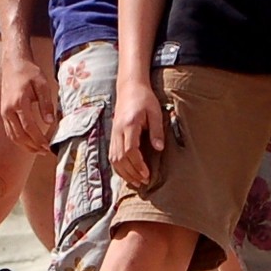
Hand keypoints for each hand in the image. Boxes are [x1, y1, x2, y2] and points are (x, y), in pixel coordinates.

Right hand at [1, 51, 59, 155]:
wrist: (13, 63)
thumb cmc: (30, 73)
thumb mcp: (43, 85)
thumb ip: (46, 104)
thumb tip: (50, 122)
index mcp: (18, 102)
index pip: (29, 127)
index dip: (38, 139)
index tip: (48, 147)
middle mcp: (8, 110)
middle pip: (20, 135)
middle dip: (33, 146)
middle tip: (45, 152)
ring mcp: (4, 112)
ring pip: (13, 136)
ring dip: (25, 146)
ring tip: (38, 151)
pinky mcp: (3, 113)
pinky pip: (10, 131)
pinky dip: (18, 140)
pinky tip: (28, 143)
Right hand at [109, 74, 166, 189]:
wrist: (129, 88)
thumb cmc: (145, 99)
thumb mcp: (155, 112)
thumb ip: (157, 131)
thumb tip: (159, 149)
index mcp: (129, 125)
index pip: (130, 150)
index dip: (138, 165)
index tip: (147, 174)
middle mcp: (118, 131)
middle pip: (120, 158)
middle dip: (132, 172)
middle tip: (144, 181)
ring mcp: (113, 133)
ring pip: (114, 159)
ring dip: (124, 172)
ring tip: (137, 181)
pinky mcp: (113, 135)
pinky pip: (112, 155)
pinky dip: (119, 167)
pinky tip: (128, 173)